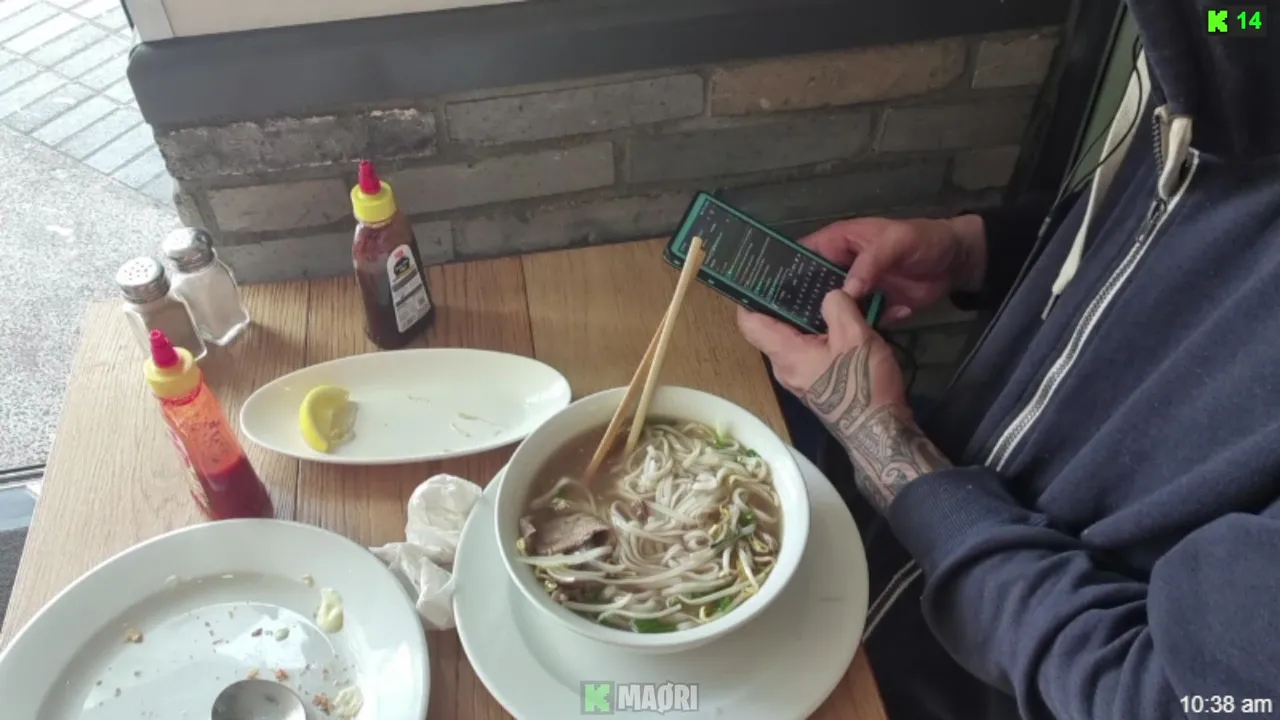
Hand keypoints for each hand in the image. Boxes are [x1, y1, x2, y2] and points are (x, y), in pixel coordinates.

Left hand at [738, 291, 950, 510]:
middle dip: (791, 298)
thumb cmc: (862, 384)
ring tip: (835, 288)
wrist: (882, 433)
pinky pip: (818, 348)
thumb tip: (830, 294)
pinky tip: (855, 316)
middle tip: (807, 272)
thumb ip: (838, 306)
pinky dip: (832, 331)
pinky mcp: (822, 381)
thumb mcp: (854, 336)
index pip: (748, 322)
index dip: (749, 295)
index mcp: (784, 353)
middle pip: (776, 325)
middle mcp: (786, 365)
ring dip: (818, 314)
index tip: (759, 274)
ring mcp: (803, 375)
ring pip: (801, 336)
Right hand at [801, 215, 985, 323]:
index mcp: (838, 242)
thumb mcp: (897, 242)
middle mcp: (840, 268)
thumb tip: (846, 291)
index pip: (802, 255)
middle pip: (811, 288)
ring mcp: (855, 290)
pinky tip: (861, 338)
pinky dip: (861, 329)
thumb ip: (871, 262)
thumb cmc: (924, 240)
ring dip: (831, 322)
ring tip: (822, 340)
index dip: (786, 273)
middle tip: (791, 328)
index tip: (772, 295)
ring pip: (831, 308)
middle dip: (804, 305)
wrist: (956, 263)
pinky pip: (856, 321)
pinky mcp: (870, 308)